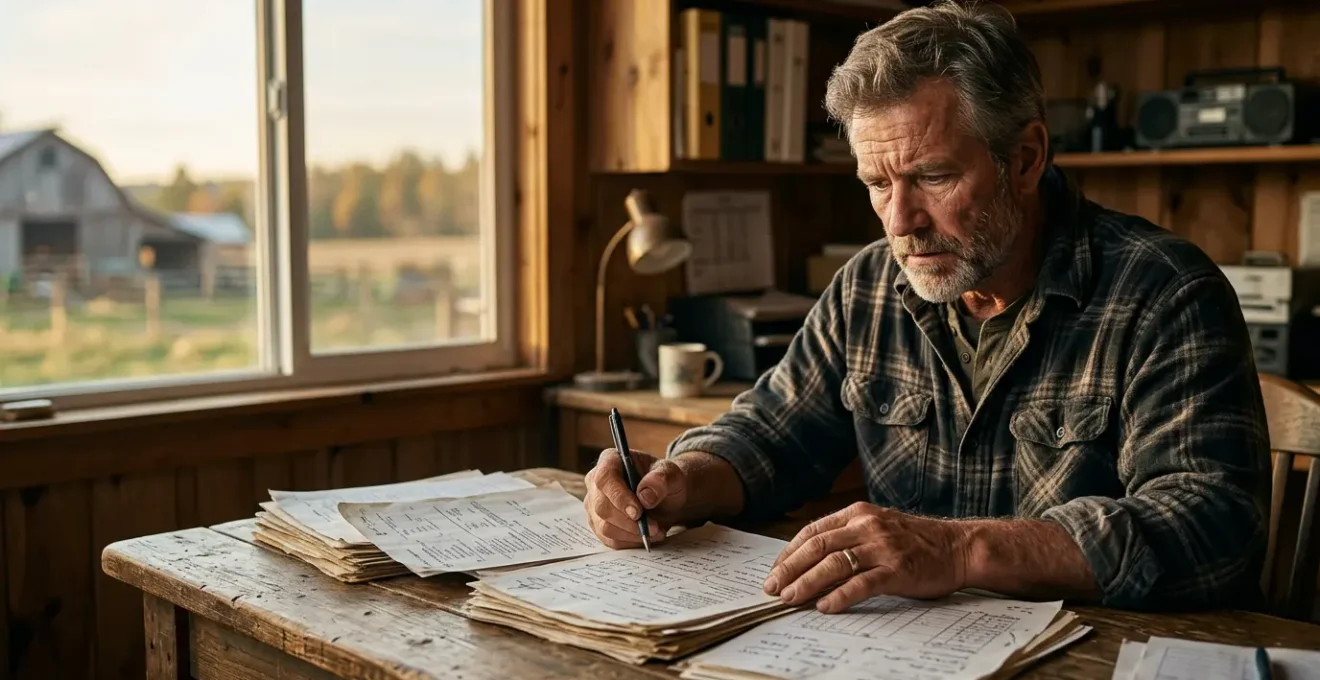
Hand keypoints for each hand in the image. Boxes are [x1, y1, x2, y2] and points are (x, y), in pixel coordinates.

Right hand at [583, 449, 687, 548]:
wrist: (666, 498)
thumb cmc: (665, 481)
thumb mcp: (672, 475)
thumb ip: (661, 480)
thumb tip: (645, 496)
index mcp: (610, 460)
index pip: (605, 478)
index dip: (619, 497)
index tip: (638, 513)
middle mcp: (595, 482)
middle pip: (602, 506)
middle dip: (629, 522)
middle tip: (654, 527)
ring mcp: (594, 504)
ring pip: (604, 526)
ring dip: (632, 534)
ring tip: (655, 531)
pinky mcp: (598, 524)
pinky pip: (609, 539)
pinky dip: (630, 541)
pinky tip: (645, 536)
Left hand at [763, 502, 967, 612]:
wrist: (959, 547)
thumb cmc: (916, 541)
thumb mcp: (878, 526)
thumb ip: (848, 536)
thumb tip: (811, 559)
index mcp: (858, 513)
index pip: (812, 531)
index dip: (788, 552)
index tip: (774, 571)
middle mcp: (866, 526)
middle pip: (817, 547)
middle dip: (789, 569)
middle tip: (772, 588)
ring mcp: (882, 547)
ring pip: (833, 564)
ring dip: (806, 583)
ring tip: (790, 598)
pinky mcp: (897, 570)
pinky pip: (861, 584)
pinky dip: (839, 596)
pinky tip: (825, 606)